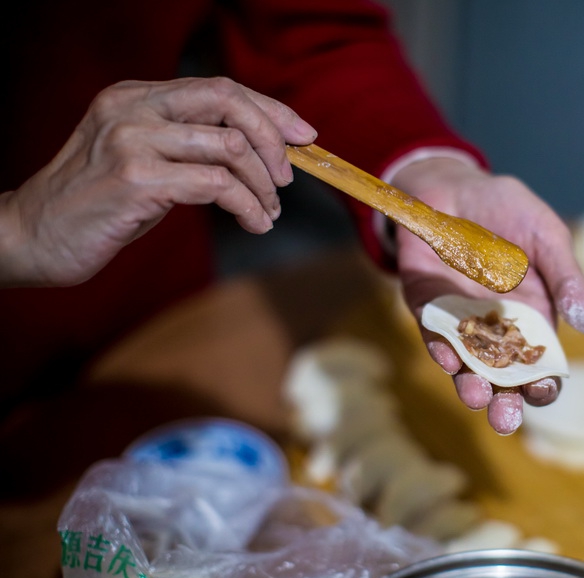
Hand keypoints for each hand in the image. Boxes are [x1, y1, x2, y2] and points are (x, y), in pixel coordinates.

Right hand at [0, 77, 316, 286]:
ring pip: (230, 148)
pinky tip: (254, 224)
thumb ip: (190, 147)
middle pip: (229, 102)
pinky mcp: (136, 179)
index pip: (220, 88)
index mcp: (137, 96)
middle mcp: (134, 108)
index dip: (269, 110)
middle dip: (273, 140)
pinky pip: (217, 186)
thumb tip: (260, 153)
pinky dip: (249, 207)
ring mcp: (132, 140)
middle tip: (286, 179)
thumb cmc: (98, 205)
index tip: (303, 135)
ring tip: (268, 212)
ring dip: (263, 186)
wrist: (33, 236)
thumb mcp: (145, 161)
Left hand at [391, 157, 583, 434]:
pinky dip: (440, 348)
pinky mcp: (427, 307)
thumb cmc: (509, 211)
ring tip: (476, 396)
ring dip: (470, 386)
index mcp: (534, 318)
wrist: (453, 185)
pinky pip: (433, 335)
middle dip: (506, 404)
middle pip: (503, 379)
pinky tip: (448, 356)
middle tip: (506, 421)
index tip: (544, 391)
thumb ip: (568, 282)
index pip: (541, 366)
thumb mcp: (547, 239)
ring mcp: (460, 321)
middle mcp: (497, 329)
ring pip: (466, 367)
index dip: (544, 385)